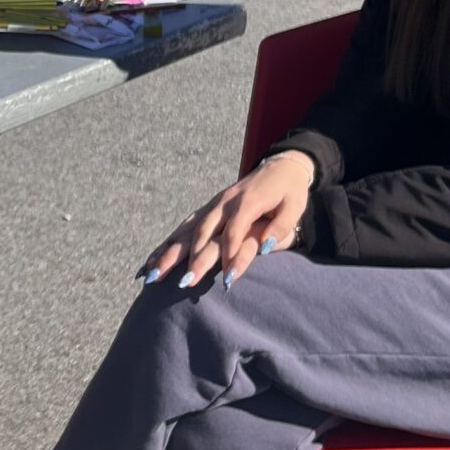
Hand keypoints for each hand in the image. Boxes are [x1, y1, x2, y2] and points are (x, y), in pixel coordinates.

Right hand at [141, 154, 310, 289]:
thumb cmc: (290, 192)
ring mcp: (214, 204)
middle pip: (204, 232)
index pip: (235, 231)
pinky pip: (185, 226)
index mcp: (247, 202)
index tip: (226, 278)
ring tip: (155, 273)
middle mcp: (225, 202)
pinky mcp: (209, 208)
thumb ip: (280, 226)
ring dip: (171, 252)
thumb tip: (264, 247)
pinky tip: (154, 259)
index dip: (231, 254)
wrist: (280, 168)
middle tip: (184, 282)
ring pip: (189, 230)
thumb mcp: (294, 207)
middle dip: (193, 259)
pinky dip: (169, 243)